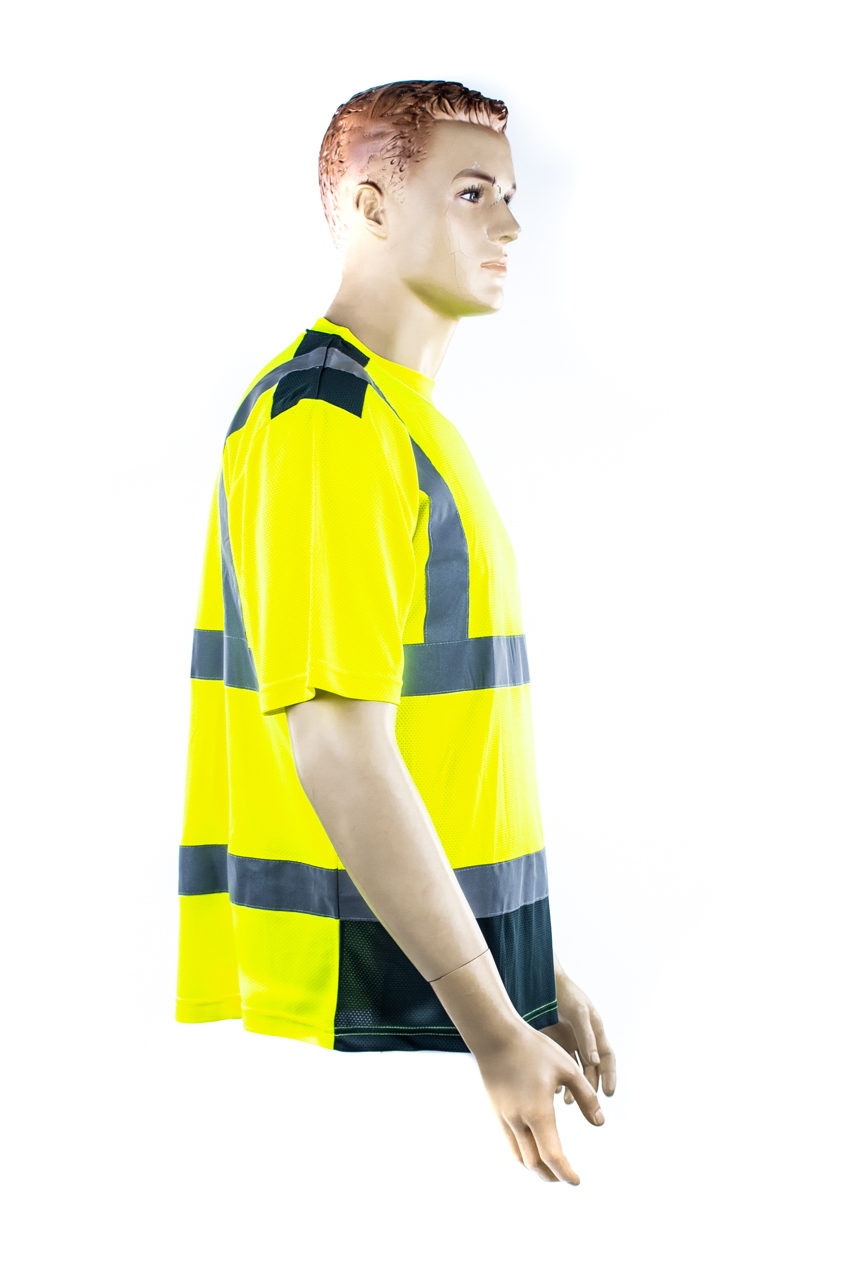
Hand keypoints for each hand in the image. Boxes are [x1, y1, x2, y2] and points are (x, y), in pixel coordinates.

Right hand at [475, 1021, 604, 1184]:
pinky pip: (509, 1143)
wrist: (495, 1036)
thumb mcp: (567, 1068)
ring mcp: (504, 1118)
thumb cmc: (534, 1049)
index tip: (577, 1180)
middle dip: (551, 1176)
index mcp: (539, 1112)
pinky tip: (533, 1146)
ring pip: (519, 1157)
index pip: (553, 1157)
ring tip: (550, 1167)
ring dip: (536, 1167)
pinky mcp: (496, 1111)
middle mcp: (519, 1121)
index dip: (565, 1173)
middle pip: (535, 1164)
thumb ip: (585, 1097)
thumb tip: (600, 1122)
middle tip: (565, 1177)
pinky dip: (523, 1153)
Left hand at [540, 968, 616, 1103]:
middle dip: (589, 1086)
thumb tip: (594, 1062)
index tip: (608, 1094)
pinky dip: (556, 1076)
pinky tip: (551, 1087)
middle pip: (590, 1068)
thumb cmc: (565, 993)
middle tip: (584, 1102)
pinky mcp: (552, 1041)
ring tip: (566, 1100)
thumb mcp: (579, 1012)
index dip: (610, 1075)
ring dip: (572, 1084)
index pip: (607, 1058)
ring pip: (573, 1069)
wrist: (541, 980)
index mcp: (596, 1031)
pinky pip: (557, 1063)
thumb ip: (587, 1036)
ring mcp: (568, 1040)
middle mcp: (584, 1038)